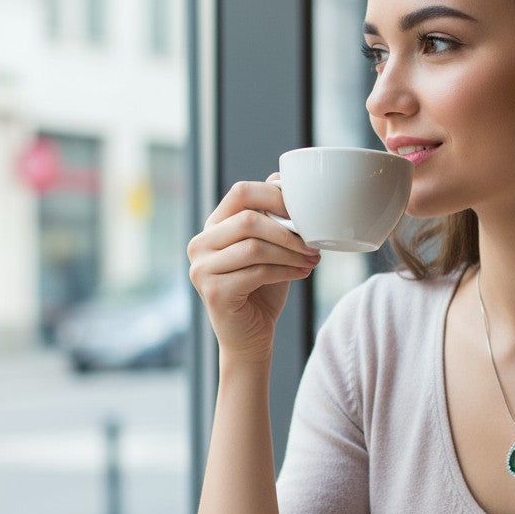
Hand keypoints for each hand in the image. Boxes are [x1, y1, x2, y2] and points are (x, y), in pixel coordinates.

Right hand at [187, 180, 319, 360]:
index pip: (241, 192)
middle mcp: (200, 244)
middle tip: (314, 243)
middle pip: (249, 220)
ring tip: (312, 260)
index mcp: (213, 226)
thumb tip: (283, 177)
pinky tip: (302, 274)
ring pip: (255, 247)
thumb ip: (271, 216)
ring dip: (291, 253)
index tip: (304, 211)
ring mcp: (202, 268)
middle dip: (288, 231)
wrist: (250, 336)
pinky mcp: (214, 292)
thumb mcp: (269, 247)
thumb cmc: (263, 288)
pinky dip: (287, 271)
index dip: (275, 196)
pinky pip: (257, 272)